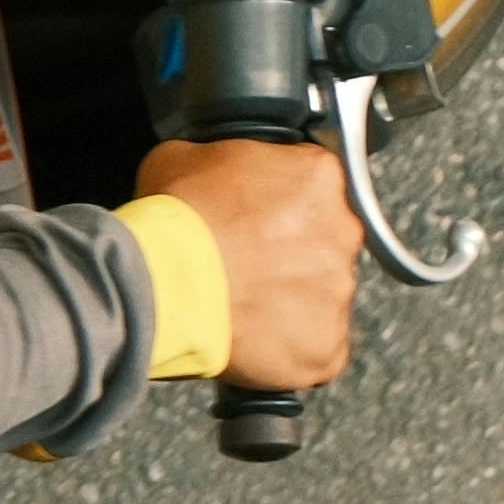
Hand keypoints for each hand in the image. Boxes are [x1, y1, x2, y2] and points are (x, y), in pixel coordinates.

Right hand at [132, 135, 361, 395]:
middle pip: (326, 240)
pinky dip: (287, 346)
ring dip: (290, 299)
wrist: (160, 285)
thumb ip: (222, 160)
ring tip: (239, 301)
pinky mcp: (327, 347)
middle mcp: (343, 231)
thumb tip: (216, 174)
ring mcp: (338, 292)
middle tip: (245, 261)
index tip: (254, 215)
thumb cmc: (173, 221)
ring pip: (321, 295)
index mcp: (318, 176)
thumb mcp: (185, 156)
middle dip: (292, 251)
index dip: (281, 200)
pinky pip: (316, 348)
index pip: (314, 183)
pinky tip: (248, 336)